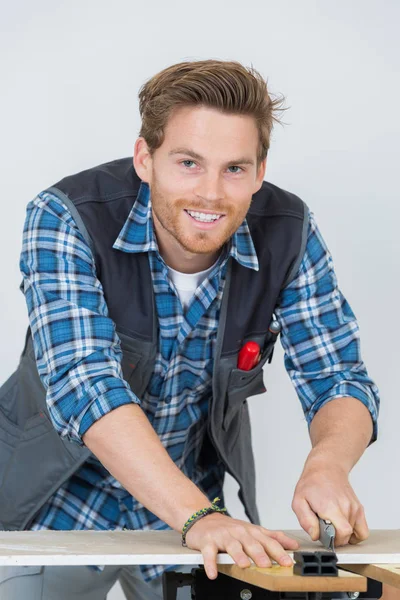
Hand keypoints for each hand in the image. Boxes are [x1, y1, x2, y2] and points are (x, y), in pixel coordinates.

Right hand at [185, 512, 299, 579]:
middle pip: (251, 542)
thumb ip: (273, 538)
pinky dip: (211, 563)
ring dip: (238, 555)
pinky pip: (209, 553)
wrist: (203, 518)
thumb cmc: (230, 528)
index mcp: (251, 531)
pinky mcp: (207, 542)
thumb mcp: (253, 530)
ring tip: (244, 565)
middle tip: (267, 564)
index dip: (278, 551)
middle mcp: (238, 532)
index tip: (287, 561)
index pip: (267, 541)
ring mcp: (223, 536)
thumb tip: (293, 545)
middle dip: (259, 553)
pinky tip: (213, 573)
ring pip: (232, 545)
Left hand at [291, 463, 368, 546]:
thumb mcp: (299, 501)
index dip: (333, 541)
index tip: (323, 535)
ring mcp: (354, 508)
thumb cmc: (312, 483)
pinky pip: (363, 530)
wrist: (326, 467)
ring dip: (342, 534)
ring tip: (331, 523)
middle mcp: (346, 507)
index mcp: (330, 507)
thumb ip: (306, 520)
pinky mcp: (359, 508)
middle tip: (324, 529)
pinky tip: (343, 528)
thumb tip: (315, 535)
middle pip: (347, 536)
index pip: (342, 534)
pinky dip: (355, 534)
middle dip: (335, 539)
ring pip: (354, 534)